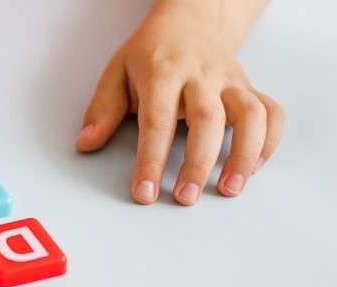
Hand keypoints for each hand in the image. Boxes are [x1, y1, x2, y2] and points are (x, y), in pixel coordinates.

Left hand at [76, 0, 284, 205]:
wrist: (194, 17)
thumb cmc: (152, 53)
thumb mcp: (118, 72)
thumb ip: (102, 109)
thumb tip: (85, 145)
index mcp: (163, 73)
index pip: (156, 122)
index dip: (150, 161)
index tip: (144, 194)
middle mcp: (201, 77)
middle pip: (207, 121)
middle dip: (198, 164)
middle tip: (185, 198)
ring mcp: (230, 82)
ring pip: (250, 115)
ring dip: (245, 155)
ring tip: (229, 189)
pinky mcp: (249, 88)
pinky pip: (271, 112)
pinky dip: (269, 142)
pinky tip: (252, 167)